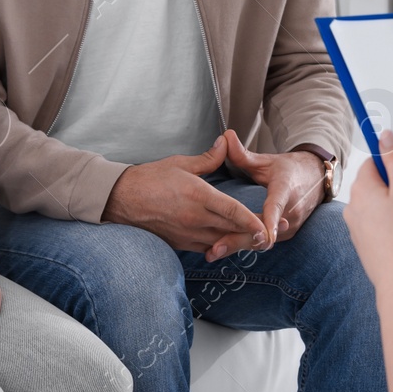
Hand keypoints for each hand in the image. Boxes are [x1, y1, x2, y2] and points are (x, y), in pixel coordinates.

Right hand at [103, 134, 266, 258]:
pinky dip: (221, 246)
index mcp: (198, 196)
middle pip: (232, 231)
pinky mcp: (180, 243)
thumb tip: (226, 142)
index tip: (267, 228)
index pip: (232, 211)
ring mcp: (187, 234)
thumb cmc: (150, 178)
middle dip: (253, 234)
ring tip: (256, 239)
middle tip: (272, 234)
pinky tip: (230, 242)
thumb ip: (209, 158)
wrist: (121, 199)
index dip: (252, 221)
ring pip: (222, 243)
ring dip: (239, 242)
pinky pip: (207, 248)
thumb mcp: (181, 163)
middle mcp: (195, 218)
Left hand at [209, 130, 325, 258]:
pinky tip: (224, 249)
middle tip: (214, 249)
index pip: (276, 207)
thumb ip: (243, 153)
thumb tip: (225, 136)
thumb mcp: (266, 160)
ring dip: (240, 246)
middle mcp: (291, 212)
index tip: (262, 235)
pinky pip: (265, 242)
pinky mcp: (287, 234)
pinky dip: (246, 245)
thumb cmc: (288, 169)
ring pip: (263, 241)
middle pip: (265, 232)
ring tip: (213, 252)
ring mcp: (291, 225)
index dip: (269, 222)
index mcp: (286, 190)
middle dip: (239, 241)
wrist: (315, 178)